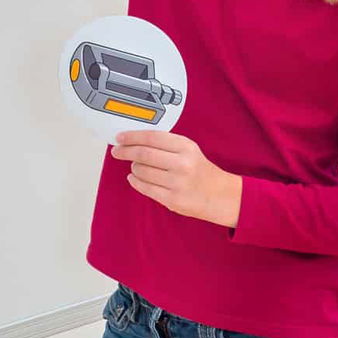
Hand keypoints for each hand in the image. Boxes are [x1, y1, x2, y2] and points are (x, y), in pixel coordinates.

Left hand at [110, 130, 241, 228]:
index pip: (151, 137)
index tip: (119, 137)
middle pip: (143, 154)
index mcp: (185, 147)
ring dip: (133, 168)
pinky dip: (135, 181)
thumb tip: (132, 140)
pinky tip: (134, 178)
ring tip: (135, 167)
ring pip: (141, 171)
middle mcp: (182, 164)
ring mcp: (177, 183)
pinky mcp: (172, 200)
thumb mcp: (188, 149)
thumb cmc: (199, 169)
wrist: (220, 195)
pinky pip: (145, 188)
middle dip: (125, 151)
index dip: (132, 137)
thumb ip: (164, 144)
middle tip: (117, 151)